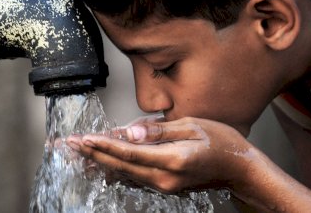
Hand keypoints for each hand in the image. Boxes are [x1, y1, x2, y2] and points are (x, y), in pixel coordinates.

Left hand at [67, 117, 253, 193]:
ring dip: (100, 164)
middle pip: (120, 166)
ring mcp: (164, 185)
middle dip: (93, 155)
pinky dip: (115, 171)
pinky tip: (102, 167)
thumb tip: (131, 132)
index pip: (129, 152)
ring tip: (78, 156)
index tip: (83, 139)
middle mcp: (165, 177)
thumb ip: (159, 130)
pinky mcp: (165, 186)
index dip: (104, 145)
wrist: (239, 169)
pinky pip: (134, 178)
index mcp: (173, 159)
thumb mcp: (193, 126)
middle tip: (70, 146)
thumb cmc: (222, 143)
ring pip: (124, 174)